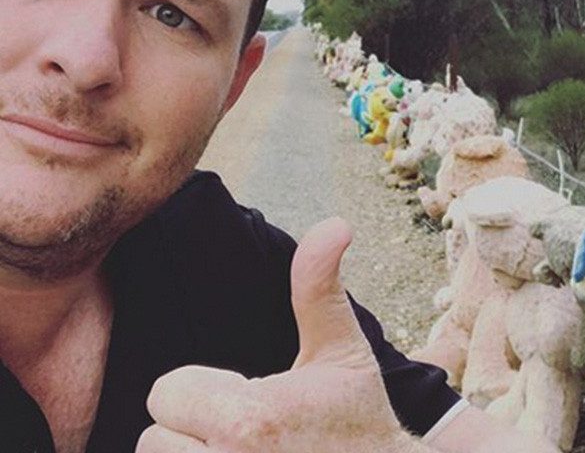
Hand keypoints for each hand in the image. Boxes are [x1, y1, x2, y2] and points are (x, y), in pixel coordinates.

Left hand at [136, 217, 433, 452]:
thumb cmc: (361, 420)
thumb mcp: (342, 352)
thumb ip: (318, 288)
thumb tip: (335, 223)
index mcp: (249, 417)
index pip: (166, 391)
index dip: (202, 390)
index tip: (247, 399)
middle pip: (153, 439)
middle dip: (190, 433)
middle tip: (244, 434)